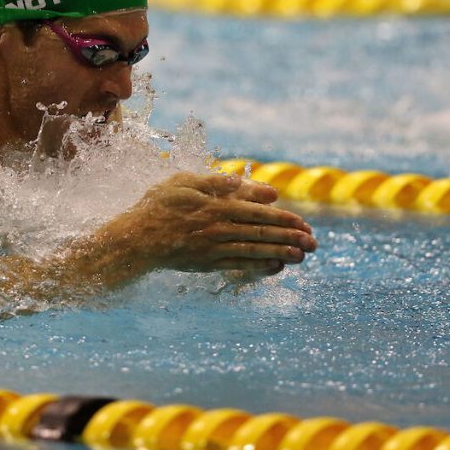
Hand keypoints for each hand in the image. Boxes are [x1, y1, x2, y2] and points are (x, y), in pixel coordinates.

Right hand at [93, 172, 315, 282]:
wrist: (135, 238)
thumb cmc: (159, 205)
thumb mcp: (184, 182)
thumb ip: (217, 182)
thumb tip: (244, 182)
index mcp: (215, 206)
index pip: (257, 212)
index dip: (282, 218)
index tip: (303, 222)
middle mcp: (217, 228)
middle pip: (260, 233)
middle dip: (289, 237)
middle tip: (313, 242)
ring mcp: (213, 248)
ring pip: (253, 251)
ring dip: (280, 253)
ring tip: (302, 256)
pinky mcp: (207, 263)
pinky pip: (238, 266)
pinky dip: (259, 267)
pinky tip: (275, 267)